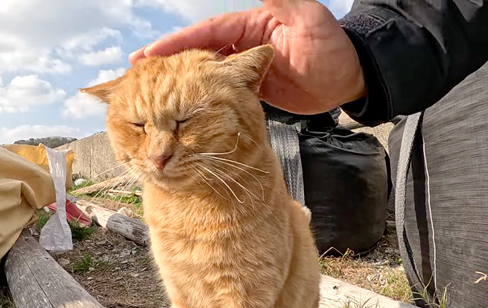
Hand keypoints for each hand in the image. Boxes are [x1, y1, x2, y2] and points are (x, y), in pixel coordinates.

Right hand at [129, 0, 365, 114]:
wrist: (350, 77)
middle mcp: (243, 46)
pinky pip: (222, 95)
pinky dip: (202, 102)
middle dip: (168, 64)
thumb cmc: (331, 44)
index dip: (177, 43)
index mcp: (249, 25)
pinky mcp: (253, 92)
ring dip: (180, 85)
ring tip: (152, 97)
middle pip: (198, 54)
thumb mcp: (303, 15)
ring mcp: (246, 71)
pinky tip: (185, 111)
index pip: (206, 33)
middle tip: (137, 75)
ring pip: (206, 77)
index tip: (149, 54)